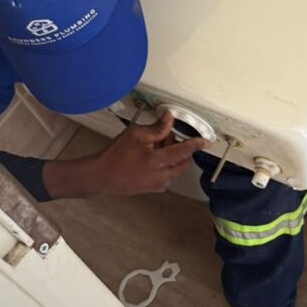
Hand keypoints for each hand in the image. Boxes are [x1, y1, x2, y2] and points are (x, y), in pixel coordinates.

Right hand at [41, 112, 207, 198]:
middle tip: (169, 136)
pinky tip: (152, 157)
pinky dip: (165, 165)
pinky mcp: (151, 189)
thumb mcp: (136, 135)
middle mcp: (162, 176)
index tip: (206, 141)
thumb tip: (170, 118)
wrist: (100, 177)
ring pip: (174, 170)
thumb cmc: (116, 154)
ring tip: (157, 145)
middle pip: (182, 163)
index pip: (183, 151)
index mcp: (159, 162)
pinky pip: (165, 175)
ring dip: (172, 158)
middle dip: (181, 150)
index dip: (195, 144)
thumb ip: (156, 128)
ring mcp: (157, 184)